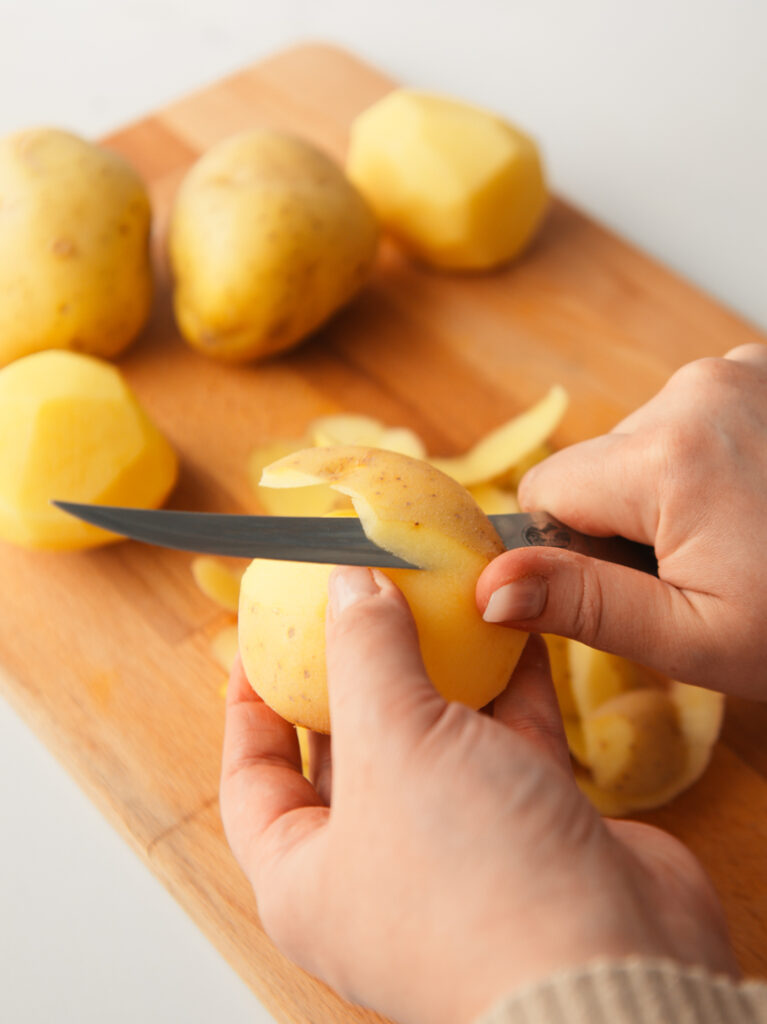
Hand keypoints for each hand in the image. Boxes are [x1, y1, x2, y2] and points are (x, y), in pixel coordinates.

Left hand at [221, 567, 736, 1023]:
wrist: (616, 968)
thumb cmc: (472, 884)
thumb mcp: (393, 744)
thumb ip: (366, 653)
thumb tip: (351, 583)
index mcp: (308, 877)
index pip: (253, 780)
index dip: (250, 707)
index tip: (260, 642)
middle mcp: (378, 868)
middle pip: (348, 751)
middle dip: (354, 673)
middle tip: (356, 605)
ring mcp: (458, 850)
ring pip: (436, 740)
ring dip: (439, 669)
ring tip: (432, 597)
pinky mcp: (531, 830)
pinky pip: (509, 742)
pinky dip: (509, 686)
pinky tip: (509, 628)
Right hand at [478, 344, 766, 697]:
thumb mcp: (696, 637)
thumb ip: (584, 605)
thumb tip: (488, 587)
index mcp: (668, 453)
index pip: (545, 492)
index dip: (574, 548)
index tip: (640, 581)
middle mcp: (698, 388)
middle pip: (599, 464)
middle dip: (630, 518)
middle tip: (709, 566)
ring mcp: (743, 369)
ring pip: (645, 440)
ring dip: (672, 489)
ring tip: (744, 532)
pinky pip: (693, 416)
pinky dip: (710, 457)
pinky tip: (758, 498)